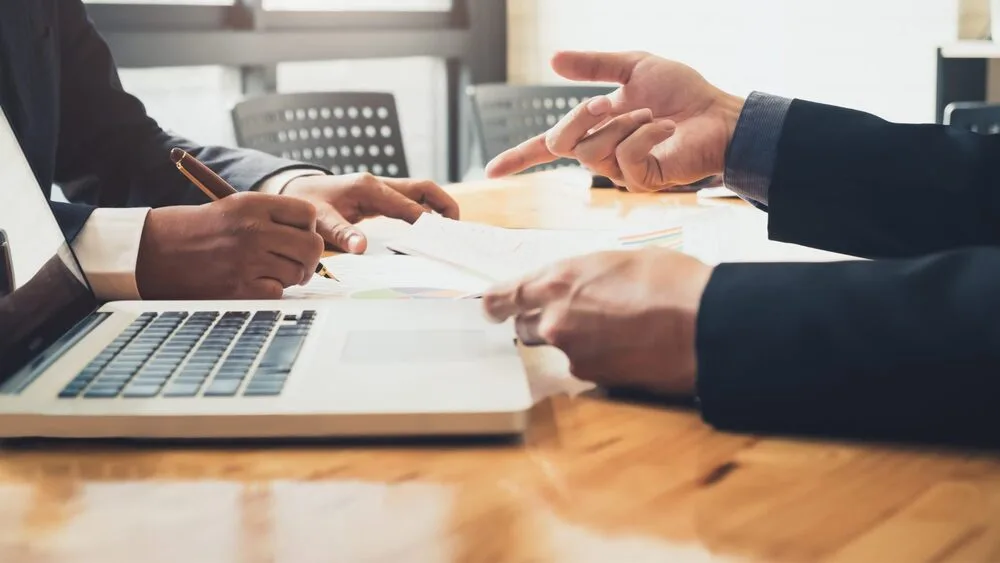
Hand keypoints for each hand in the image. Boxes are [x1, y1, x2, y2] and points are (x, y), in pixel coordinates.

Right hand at [135, 192, 323, 299]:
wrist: (153, 250)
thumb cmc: (197, 230)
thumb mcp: (234, 208)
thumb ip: (272, 218)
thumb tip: (311, 238)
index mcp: (253, 204)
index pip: (307, 215)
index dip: (307, 228)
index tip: (297, 236)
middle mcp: (254, 230)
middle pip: (312, 246)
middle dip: (309, 258)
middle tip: (297, 263)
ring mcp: (247, 259)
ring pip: (298, 272)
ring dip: (289, 276)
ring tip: (268, 271)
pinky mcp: (239, 287)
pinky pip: (278, 292)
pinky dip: (270, 290)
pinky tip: (253, 282)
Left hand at [282, 173, 459, 252]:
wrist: (295, 191)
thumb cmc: (308, 204)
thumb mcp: (320, 221)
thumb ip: (342, 234)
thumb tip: (362, 247)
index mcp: (369, 189)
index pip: (408, 205)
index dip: (428, 222)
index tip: (443, 238)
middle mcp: (380, 184)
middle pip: (424, 189)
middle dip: (445, 206)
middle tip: (458, 231)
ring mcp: (382, 188)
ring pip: (421, 192)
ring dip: (438, 208)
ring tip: (451, 232)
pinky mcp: (381, 196)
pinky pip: (410, 200)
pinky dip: (425, 212)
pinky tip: (431, 230)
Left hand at [482, 248, 713, 394]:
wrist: (702, 324)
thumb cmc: (670, 282)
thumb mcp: (619, 260)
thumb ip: (586, 276)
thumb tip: (579, 286)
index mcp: (558, 280)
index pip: (503, 297)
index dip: (495, 304)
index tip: (492, 309)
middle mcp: (554, 319)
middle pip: (525, 328)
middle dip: (542, 323)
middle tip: (576, 316)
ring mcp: (572, 352)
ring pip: (559, 349)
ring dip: (576, 342)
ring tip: (617, 330)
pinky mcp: (593, 379)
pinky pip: (586, 368)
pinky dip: (601, 359)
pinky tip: (630, 348)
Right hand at [485, 51, 744, 190]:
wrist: (718, 113)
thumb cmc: (682, 93)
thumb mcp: (632, 67)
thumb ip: (593, 66)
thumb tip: (554, 60)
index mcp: (594, 129)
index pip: (547, 148)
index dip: (518, 159)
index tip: (491, 172)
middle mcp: (601, 155)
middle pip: (560, 144)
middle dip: (579, 116)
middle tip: (607, 101)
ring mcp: (620, 172)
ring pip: (593, 149)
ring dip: (623, 122)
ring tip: (651, 115)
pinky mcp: (641, 182)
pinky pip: (625, 157)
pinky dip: (645, 134)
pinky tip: (664, 129)